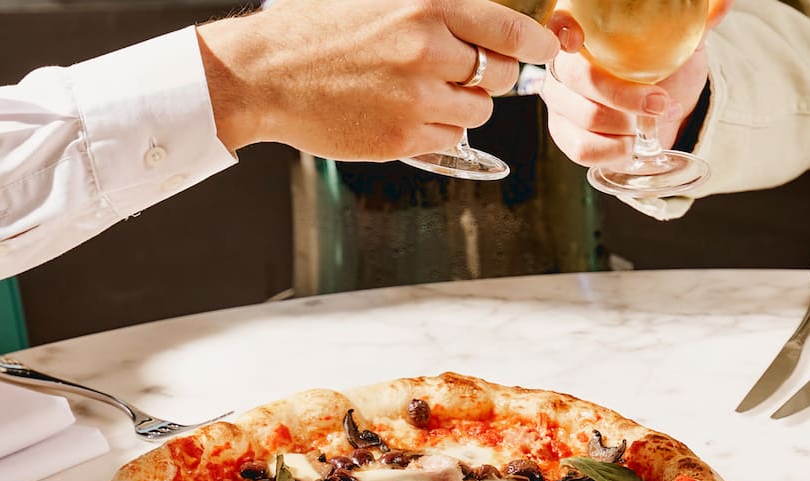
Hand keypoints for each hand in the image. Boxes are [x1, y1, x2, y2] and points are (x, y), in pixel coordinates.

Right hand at [198, 0, 559, 160]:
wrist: (263, 73)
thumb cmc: (317, 30)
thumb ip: (435, 9)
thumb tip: (485, 24)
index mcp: (425, 6)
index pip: (511, 30)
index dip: (537, 43)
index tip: (545, 48)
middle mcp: (427, 50)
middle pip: (500, 74)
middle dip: (490, 74)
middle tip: (460, 70)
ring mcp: (416, 98)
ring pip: (478, 111)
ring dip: (462, 104)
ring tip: (419, 90)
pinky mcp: (403, 137)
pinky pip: (450, 138)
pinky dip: (437, 129)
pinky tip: (402, 112)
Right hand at [541, 1, 727, 166]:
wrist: (670, 110)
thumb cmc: (669, 69)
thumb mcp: (684, 44)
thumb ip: (693, 23)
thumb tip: (722, 4)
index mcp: (586, 33)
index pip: (559, 26)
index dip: (562, 31)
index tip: (578, 39)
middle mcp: (565, 64)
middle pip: (578, 78)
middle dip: (624, 95)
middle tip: (661, 102)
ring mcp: (561, 101)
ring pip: (583, 116)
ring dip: (626, 125)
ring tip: (650, 123)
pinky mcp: (565, 135)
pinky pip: (581, 148)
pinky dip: (613, 150)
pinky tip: (631, 143)